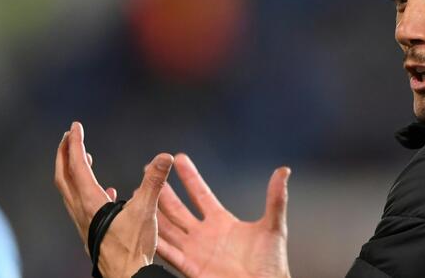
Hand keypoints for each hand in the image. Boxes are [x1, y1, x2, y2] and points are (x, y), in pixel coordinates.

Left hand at [54, 122, 173, 277]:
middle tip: (68, 136)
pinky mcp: (90, 230)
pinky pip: (80, 204)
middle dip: (64, 154)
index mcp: (90, 201)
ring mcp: (82, 222)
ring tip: (82, 158)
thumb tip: (165, 157)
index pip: (77, 166)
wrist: (126, 275)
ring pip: (68, 191)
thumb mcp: (146, 211)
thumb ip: (154, 182)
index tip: (75, 127)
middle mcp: (80, 210)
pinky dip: (86, 189)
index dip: (75, 144)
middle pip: (63, 176)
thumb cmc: (133, 247)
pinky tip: (104, 191)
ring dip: (71, 170)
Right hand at [156, 153, 290, 277]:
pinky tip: (144, 229)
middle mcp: (205, 234)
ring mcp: (196, 250)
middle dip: (164, 190)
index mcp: (222, 222)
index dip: (190, 177)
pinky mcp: (191, 268)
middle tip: (150, 170)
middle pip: (178, 209)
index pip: (201, 194)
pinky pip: (168, 252)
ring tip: (140, 194)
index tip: (179, 158)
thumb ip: (275, 198)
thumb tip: (283, 171)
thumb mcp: (274, 226)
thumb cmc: (271, 263)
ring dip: (154, 212)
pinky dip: (155, 241)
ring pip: (168, 227)